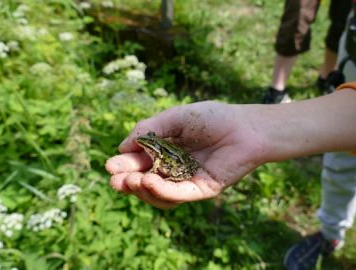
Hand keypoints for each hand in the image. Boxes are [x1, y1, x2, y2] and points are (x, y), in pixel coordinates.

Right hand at [105, 101, 264, 208]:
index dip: (125, 164)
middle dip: (127, 181)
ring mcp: (187, 180)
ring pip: (158, 193)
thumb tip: (123, 146)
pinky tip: (149, 182)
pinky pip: (177, 195)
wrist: (245, 127)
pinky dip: (161, 191)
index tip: (110, 165)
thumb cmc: (213, 118)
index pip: (140, 161)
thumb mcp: (176, 118)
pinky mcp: (201, 190)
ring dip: (141, 189)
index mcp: (166, 150)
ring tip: (131, 180)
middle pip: (145, 180)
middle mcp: (174, 167)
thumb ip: (150, 129)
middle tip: (114, 179)